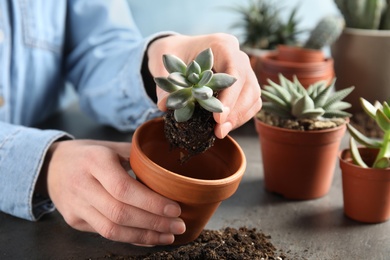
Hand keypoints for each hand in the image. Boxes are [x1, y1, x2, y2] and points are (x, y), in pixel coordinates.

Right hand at [41, 139, 184, 245]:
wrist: (51, 166)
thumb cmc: (89, 154)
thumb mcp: (112, 147)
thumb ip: (138, 158)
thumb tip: (170, 173)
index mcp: (95, 161)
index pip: (124, 188)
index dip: (151, 202)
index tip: (175, 208)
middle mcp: (82, 185)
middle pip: (120, 213)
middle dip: (154, 223)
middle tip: (179, 225)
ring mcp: (76, 206)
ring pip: (112, 229)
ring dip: (145, 235)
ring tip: (168, 235)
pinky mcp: (74, 220)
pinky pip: (105, 233)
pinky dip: (131, 238)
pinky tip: (149, 237)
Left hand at [147, 33, 261, 138]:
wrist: (177, 50)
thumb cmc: (172, 53)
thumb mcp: (161, 64)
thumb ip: (164, 84)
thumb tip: (164, 105)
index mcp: (223, 45)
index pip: (235, 72)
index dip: (230, 97)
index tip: (218, 118)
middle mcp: (237, 56)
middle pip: (249, 86)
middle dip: (236, 112)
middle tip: (219, 130)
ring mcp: (243, 70)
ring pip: (253, 95)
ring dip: (239, 117)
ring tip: (220, 133)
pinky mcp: (243, 83)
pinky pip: (250, 102)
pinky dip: (240, 116)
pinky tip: (224, 127)